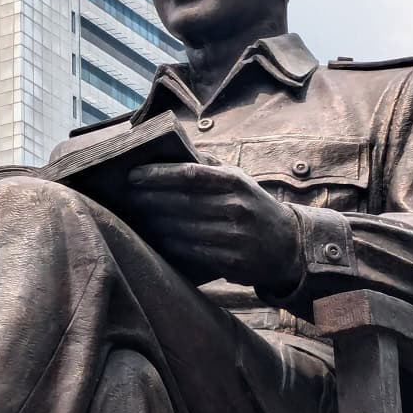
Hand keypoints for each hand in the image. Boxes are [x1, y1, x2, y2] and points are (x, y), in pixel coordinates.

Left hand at [124, 162, 303, 290]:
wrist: (288, 245)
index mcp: (234, 183)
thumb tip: (171, 150)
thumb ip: (208, 165)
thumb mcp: (238, 179)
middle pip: (180, 202)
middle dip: (149, 199)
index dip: (158, 175)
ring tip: (135, 216)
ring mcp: (233, 237)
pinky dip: (169, 244)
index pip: (189, 175)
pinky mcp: (230, 262)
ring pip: (181, 229)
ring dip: (154, 223)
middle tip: (124, 196)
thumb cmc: (253, 205)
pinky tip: (155, 237)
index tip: (132, 175)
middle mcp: (235, 208)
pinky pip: (190, 252)